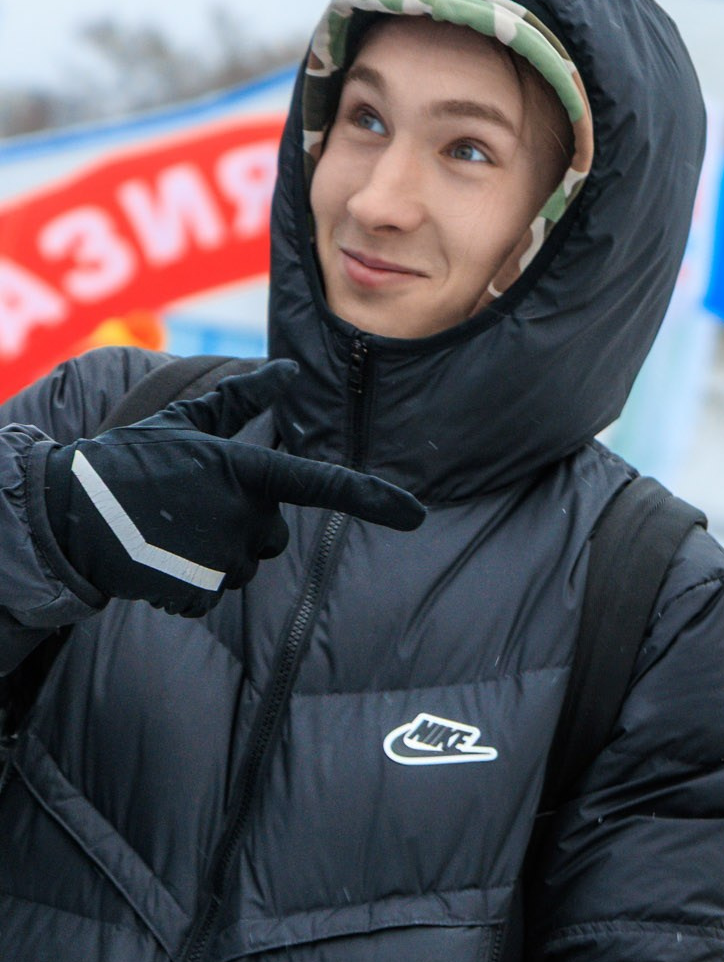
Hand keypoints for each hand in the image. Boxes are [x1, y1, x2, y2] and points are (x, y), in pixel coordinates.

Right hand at [31, 358, 424, 617]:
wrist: (69, 512)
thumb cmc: (134, 460)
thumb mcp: (185, 421)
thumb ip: (242, 400)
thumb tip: (286, 368)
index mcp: (244, 471)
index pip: (320, 484)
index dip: (371, 498)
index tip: (416, 514)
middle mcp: (242, 515)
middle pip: (270, 533)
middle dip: (239, 524)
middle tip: (188, 508)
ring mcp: (220, 555)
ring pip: (243, 565)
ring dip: (213, 553)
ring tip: (168, 532)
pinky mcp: (198, 590)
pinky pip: (213, 593)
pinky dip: (190, 583)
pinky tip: (159, 559)